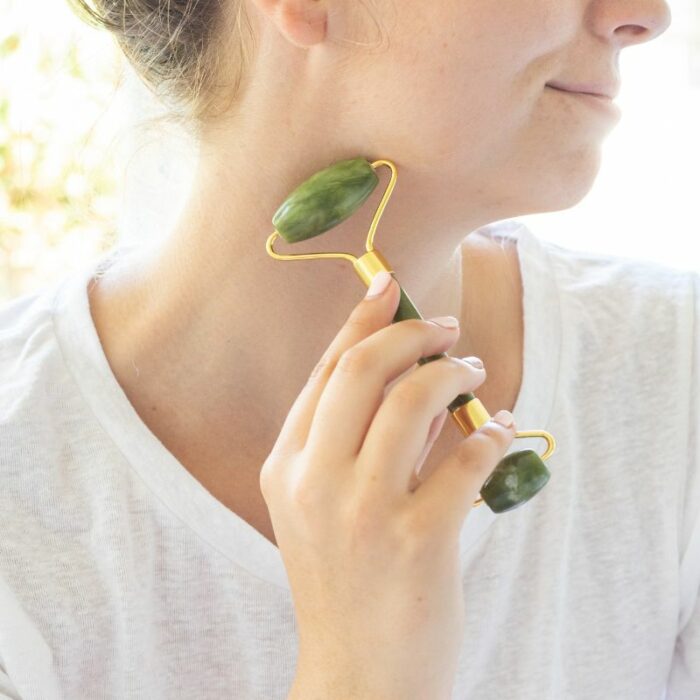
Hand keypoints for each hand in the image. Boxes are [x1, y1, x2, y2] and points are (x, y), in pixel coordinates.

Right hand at [260, 273, 516, 699]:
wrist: (358, 674)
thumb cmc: (344, 580)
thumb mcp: (322, 505)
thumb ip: (351, 440)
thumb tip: (408, 373)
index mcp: (287, 465)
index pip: (325, 371)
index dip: (360, 320)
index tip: (388, 285)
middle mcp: (315, 480)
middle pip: (362, 369)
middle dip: (410, 333)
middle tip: (447, 328)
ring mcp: (362, 511)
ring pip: (413, 399)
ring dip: (454, 373)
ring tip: (474, 373)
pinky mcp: (416, 542)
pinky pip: (466, 459)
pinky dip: (493, 434)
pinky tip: (502, 432)